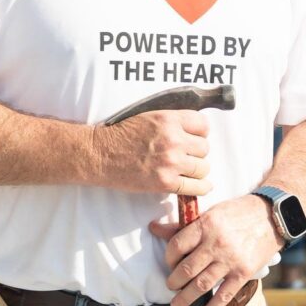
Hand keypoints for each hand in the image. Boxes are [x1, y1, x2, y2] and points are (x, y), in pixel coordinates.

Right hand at [95, 110, 210, 196]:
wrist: (101, 154)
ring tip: (186, 171)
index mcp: (169, 120)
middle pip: (205, 148)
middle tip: (185, 156)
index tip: (194, 139)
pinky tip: (197, 186)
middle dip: (196, 153)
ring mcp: (171, 162)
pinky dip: (200, 188)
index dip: (200, 133)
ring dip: (196, 170)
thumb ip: (173, 122)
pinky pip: (197, 187)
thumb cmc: (121, 135)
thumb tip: (195, 131)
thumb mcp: (149, 117)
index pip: (204, 125)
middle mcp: (173, 139)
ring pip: (203, 168)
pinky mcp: (166, 182)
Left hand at [152, 194, 278, 305]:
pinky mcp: (243, 273)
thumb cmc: (239, 212)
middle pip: (186, 270)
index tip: (170, 263)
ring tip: (176, 303)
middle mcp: (216, 244)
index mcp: (206, 225)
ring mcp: (230, 260)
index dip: (168, 258)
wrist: (272, 215)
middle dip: (173, 281)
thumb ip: (184, 225)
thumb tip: (155, 228)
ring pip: (201, 285)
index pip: (176, 246)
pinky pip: (224, 295)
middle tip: (171, 285)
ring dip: (185, 298)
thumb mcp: (211, 212)